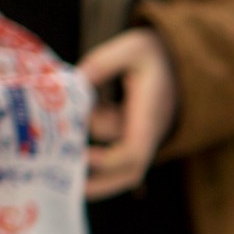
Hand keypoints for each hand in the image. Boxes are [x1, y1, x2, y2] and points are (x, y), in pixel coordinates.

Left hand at [77, 28, 177, 200]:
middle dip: (100, 185)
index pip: (134, 152)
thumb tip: (73, 83)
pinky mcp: (130, 134)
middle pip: (129, 172)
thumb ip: (103, 63)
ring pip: (113, 157)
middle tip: (66, 186)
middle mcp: (147, 132)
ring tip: (58, 147)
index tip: (82, 156)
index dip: (108, 161)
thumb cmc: (153, 53)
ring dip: (89, 157)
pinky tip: (70, 132)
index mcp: (150, 116)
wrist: (175, 59)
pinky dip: (91, 148)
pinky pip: (110, 149)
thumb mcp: (132, 47)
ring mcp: (140, 136)